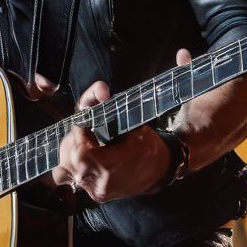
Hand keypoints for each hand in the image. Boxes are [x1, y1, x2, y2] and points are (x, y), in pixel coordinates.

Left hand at [51, 49, 191, 201]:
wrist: (159, 171)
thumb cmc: (150, 142)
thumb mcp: (141, 117)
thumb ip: (153, 87)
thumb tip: (182, 53)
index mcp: (113, 163)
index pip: (80, 146)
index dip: (80, 128)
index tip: (86, 119)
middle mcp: (100, 180)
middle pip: (67, 157)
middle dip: (72, 138)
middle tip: (84, 127)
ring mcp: (96, 189)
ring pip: (63, 169)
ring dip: (68, 151)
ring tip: (82, 138)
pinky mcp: (94, 193)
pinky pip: (69, 178)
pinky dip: (70, 164)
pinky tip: (78, 150)